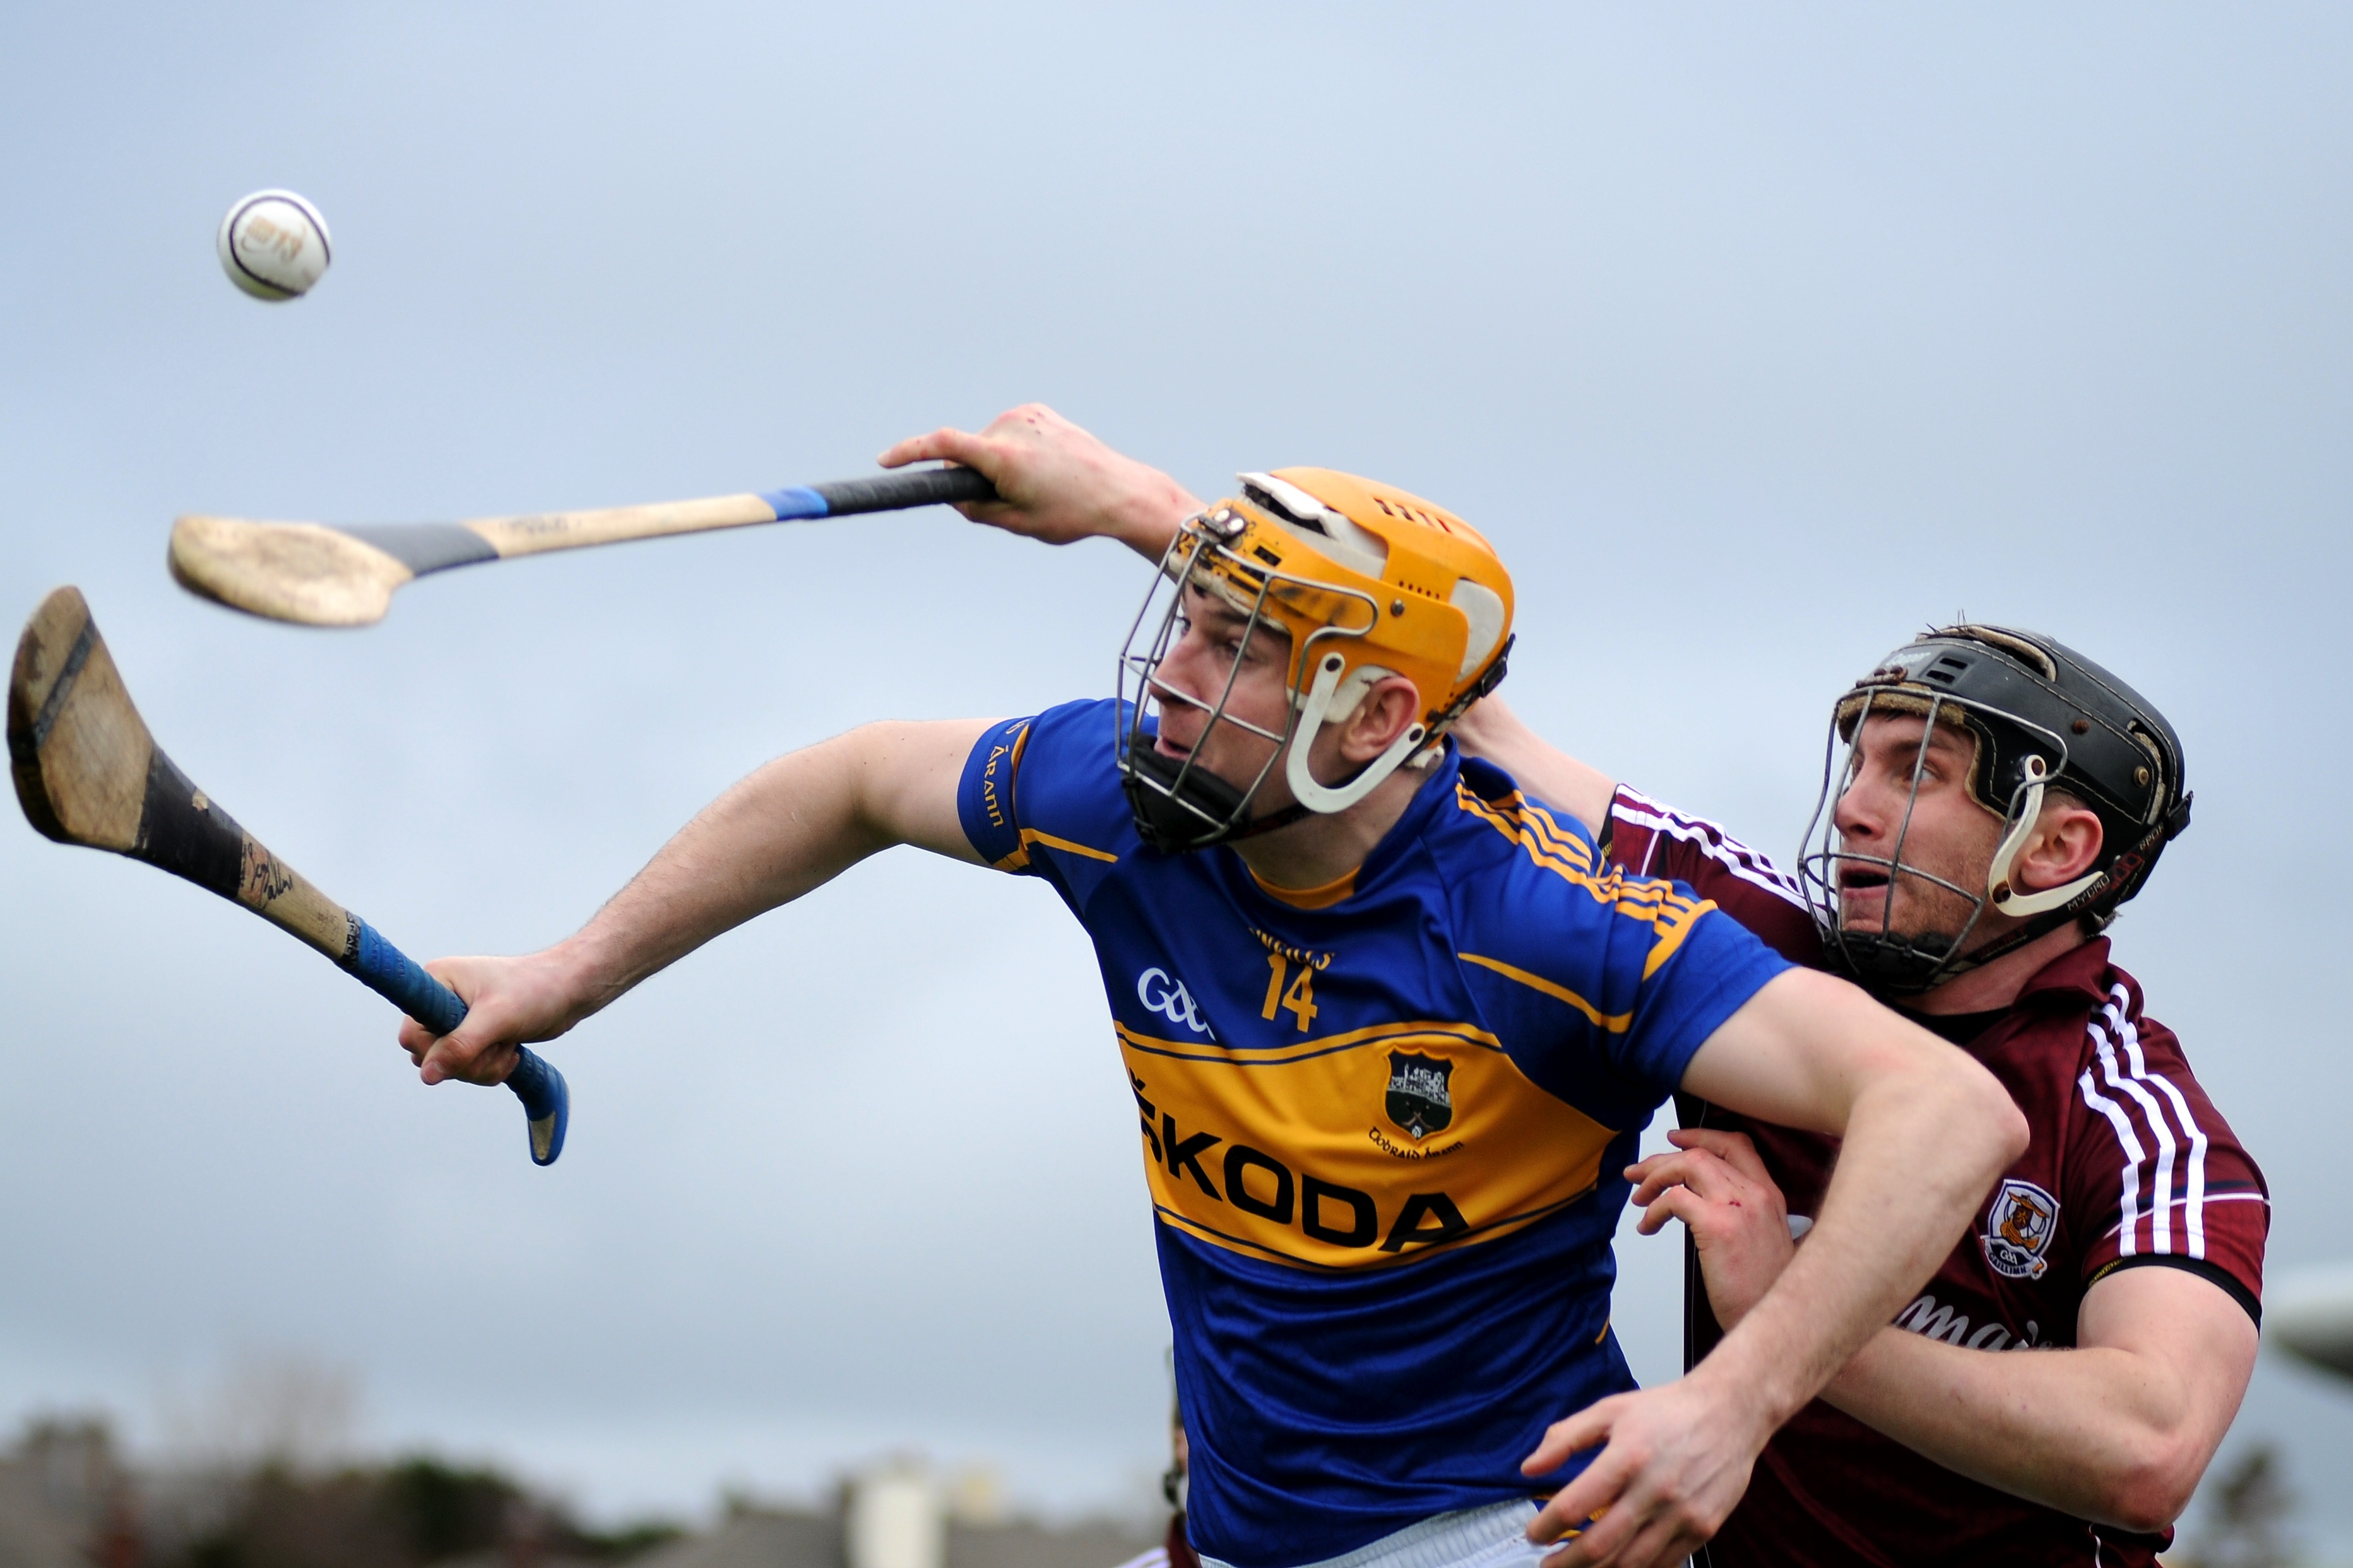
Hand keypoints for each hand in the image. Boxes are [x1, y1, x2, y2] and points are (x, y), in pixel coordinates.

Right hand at [395, 949, 589, 1088]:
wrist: (571, 990)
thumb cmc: (537, 990)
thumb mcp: (497, 1019)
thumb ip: (460, 1046)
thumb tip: (427, 1075)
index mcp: (437, 981)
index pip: (412, 1035)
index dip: (436, 1052)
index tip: (471, 1047)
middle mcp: (441, 1000)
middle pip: (429, 1057)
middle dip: (467, 1062)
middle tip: (498, 1045)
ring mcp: (457, 1019)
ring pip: (450, 1067)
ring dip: (482, 1067)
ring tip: (508, 1045)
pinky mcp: (475, 1035)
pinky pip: (468, 1068)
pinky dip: (489, 1069)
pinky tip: (511, 1051)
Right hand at [877, 403, 1199, 556]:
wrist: (1120, 491)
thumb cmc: (1072, 513)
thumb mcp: (1018, 523)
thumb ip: (976, 509)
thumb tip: (950, 493)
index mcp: (1004, 456)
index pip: (942, 445)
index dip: (909, 452)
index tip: (885, 462)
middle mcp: (1012, 426)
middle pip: (966, 450)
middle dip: (973, 475)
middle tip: (1009, 502)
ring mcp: (1026, 414)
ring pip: (987, 442)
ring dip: (995, 462)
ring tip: (1035, 485)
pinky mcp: (1038, 410)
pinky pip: (1008, 432)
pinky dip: (1012, 450)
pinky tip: (1041, 467)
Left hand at [1520, 1373, 1768, 1566]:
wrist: (1730, 1412)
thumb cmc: (1668, 1410)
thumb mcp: (1610, 1410)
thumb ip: (1565, 1438)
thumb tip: (1530, 1467)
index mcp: (1627, 1457)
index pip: (1575, 1506)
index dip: (1545, 1527)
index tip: (1533, 1534)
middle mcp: (1656, 1490)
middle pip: (1600, 1546)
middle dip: (1565, 1563)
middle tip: (1547, 1565)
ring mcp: (1682, 1515)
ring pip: (1630, 1563)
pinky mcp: (1702, 1529)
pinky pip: (1662, 1564)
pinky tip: (1616, 1566)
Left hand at [1626, 1129, 1796, 1329]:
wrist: (1782, 1322)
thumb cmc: (1764, 1290)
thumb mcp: (1761, 1242)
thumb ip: (1738, 1215)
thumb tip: (1695, 1202)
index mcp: (1770, 1196)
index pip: (1736, 1145)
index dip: (1701, 1136)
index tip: (1674, 1139)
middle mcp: (1757, 1194)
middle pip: (1702, 1153)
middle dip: (1663, 1159)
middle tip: (1638, 1173)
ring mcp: (1738, 1207)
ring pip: (1686, 1166)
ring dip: (1655, 1177)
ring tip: (1638, 1197)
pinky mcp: (1718, 1226)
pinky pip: (1673, 1199)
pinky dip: (1653, 1210)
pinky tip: (1647, 1227)